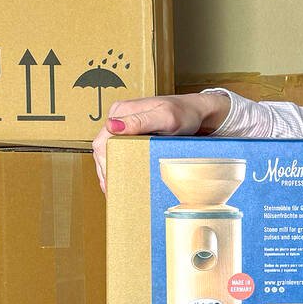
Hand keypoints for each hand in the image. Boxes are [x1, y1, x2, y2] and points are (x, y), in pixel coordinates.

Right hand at [91, 92, 230, 192]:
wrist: (199, 113)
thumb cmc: (185, 113)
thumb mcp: (165, 117)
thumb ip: (139, 121)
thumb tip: (111, 125)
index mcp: (120, 111)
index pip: (102, 142)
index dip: (104, 165)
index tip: (110, 183)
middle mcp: (120, 117)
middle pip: (104, 149)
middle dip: (106, 170)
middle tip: (113, 192)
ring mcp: (127, 126)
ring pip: (111, 151)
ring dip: (111, 170)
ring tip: (116, 190)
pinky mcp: (135, 133)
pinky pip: (122, 150)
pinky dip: (121, 165)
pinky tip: (125, 178)